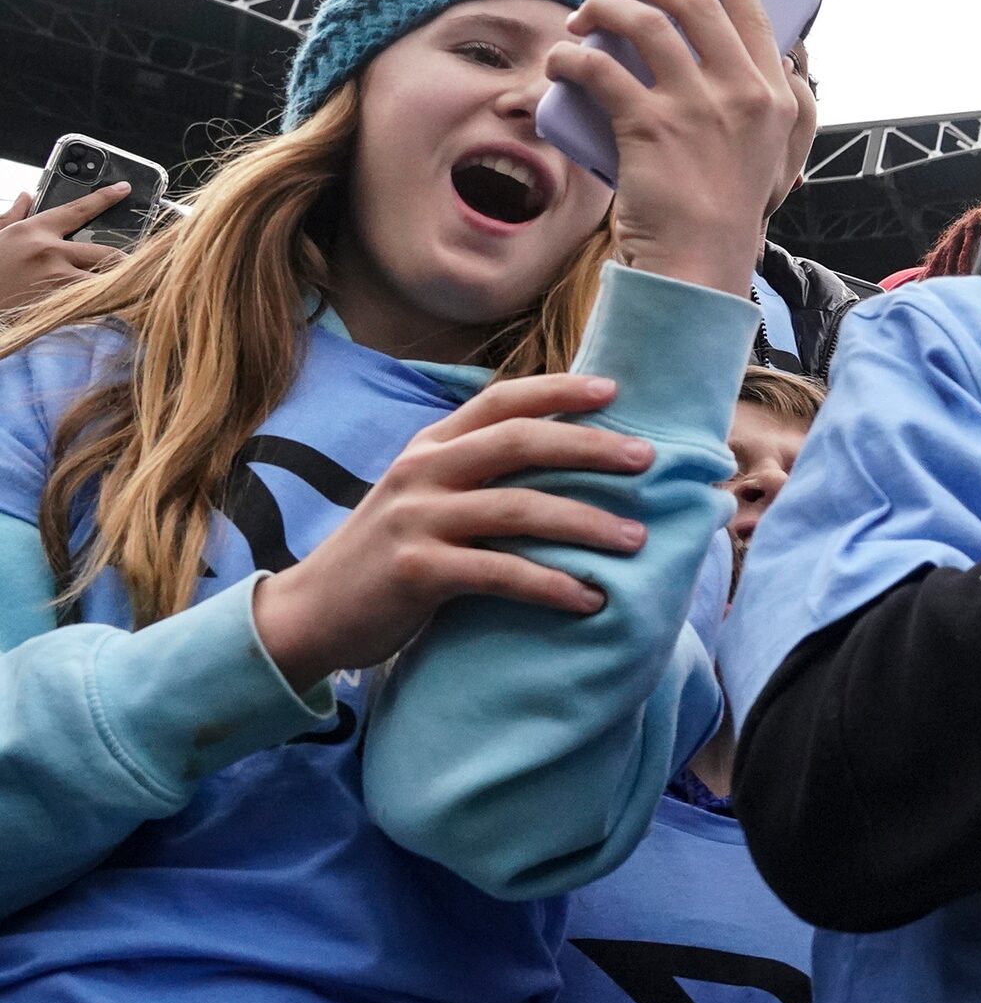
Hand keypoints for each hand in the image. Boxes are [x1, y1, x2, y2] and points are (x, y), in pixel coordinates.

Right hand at [0, 184, 126, 309]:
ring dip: (120, 285)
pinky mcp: (61, 307)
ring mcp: (57, 280)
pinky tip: (117, 307)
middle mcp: (50, 252)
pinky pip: (97, 304)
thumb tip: (25, 196)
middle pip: (106, 252)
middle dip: (124, 260)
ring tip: (132, 288)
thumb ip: (13, 216)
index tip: (125, 189)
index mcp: (34, 231)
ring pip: (107, 280)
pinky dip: (108, 305)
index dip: (105, 198)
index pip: (78, 209)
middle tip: (138, 265)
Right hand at [250, 374, 653, 686]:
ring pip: (518, 508)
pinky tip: (590, 597)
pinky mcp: (416, 572)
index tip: (614, 390)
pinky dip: (551, 584)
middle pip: (519, 443)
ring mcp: (417, 520)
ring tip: (636, 539)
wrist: (311, 613)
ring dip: (586, 523)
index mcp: (429, 447)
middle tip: (647, 459)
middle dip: (589, 448)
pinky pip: (500, 573)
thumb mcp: (424, 498)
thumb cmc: (388, 555)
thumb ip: (476, 475)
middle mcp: (422, 472)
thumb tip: (566, 466)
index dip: (558, 390)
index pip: (499, 401)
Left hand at [549, 0, 799, 293]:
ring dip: (602, 9)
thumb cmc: (731, 215)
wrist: (700, 265)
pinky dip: (570, 60)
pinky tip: (559, 64)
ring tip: (580, 18)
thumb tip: (790, 62)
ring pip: (643, 25)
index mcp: (774, 95)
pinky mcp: (650, 127)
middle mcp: (741, 92)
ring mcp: (696, 107)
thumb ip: (790, 107)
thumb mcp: (779, 157)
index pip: (752, 11)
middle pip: (691, 4)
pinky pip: (600, 70)